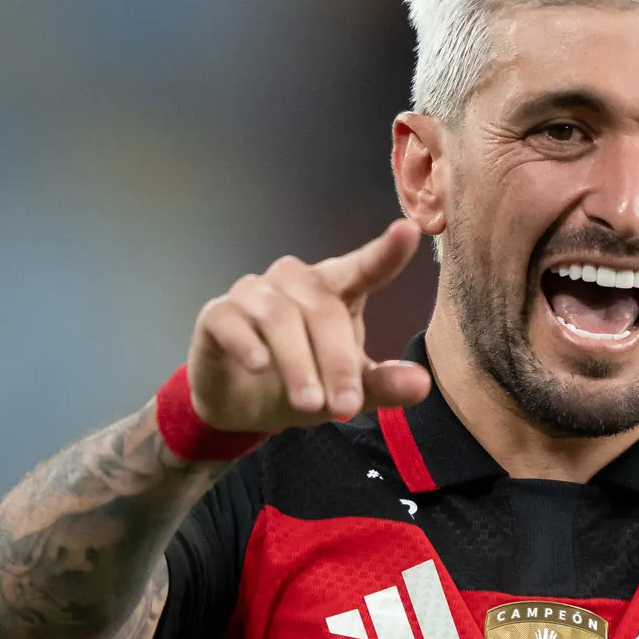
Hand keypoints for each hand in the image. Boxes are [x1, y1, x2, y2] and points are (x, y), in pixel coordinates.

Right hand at [189, 220, 432, 433]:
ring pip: (279, 316)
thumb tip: (421, 384)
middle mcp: (295, 282)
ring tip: (310, 404)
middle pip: (323, 310)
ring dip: (297, 363)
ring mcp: (254, 293)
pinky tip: (257, 365)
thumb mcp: (347, 392)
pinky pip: (230, 320)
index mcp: (335, 291)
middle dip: (337, 361)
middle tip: (346, 407)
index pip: (364, 268)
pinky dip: (245, 342)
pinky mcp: (217, 314)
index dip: (385, 252)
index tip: (409, 231)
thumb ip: (382, 385)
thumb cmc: (303, 383)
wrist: (239, 405)